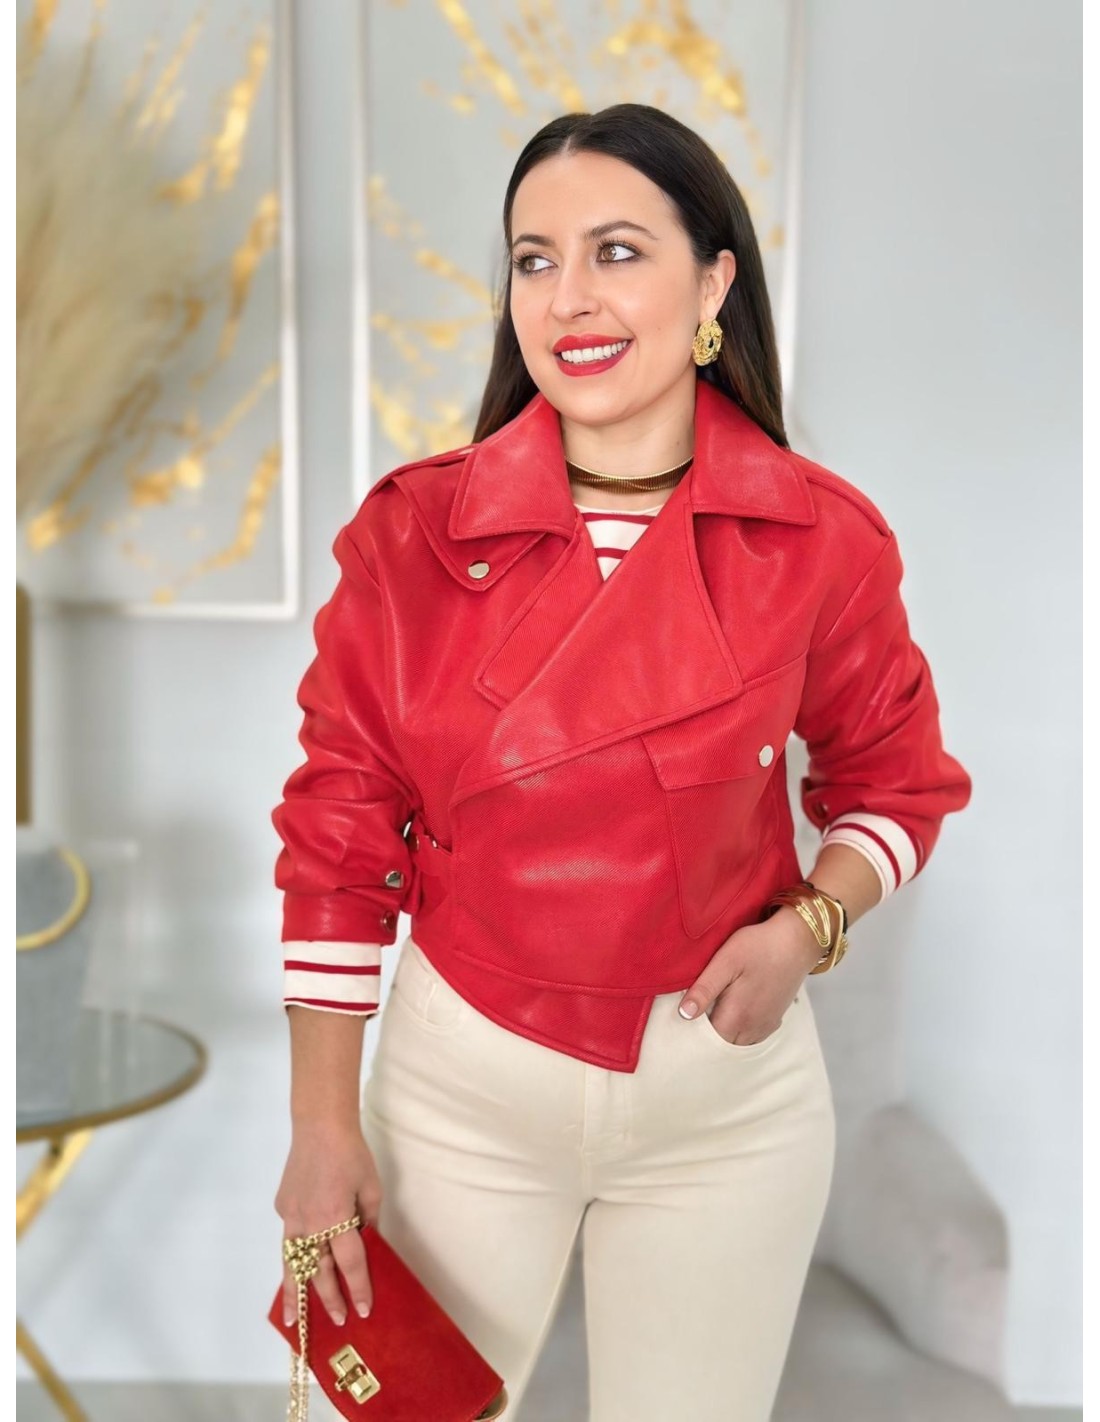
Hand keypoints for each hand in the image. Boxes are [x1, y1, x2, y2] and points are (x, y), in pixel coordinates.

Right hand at [275, 1121, 383, 1327]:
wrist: (319, 1126)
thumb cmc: (352, 1154)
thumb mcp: (371, 1188)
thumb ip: (369, 1220)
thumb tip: (367, 1245)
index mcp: (336, 1217)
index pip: (350, 1263)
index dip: (358, 1288)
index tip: (363, 1310)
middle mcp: (310, 1223)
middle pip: (319, 1271)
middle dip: (329, 1298)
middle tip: (338, 1320)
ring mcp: (291, 1216)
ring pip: (292, 1263)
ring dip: (294, 1293)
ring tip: (292, 1320)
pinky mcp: (282, 1207)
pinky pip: (289, 1239)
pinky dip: (291, 1259)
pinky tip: (293, 1272)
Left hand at [678, 906, 822, 1043]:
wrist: (797, 941)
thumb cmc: (759, 946)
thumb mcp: (726, 961)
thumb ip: (705, 989)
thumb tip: (684, 1014)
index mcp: (737, 1016)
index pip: (706, 1040)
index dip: (691, 1033)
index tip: (682, 1021)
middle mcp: (752, 1028)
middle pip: (721, 1045)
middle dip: (706, 1036)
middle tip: (693, 1015)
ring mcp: (765, 1026)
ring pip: (737, 1043)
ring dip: (723, 1035)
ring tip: (710, 1014)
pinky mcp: (774, 1019)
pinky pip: (751, 1037)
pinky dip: (739, 1032)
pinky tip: (733, 1013)